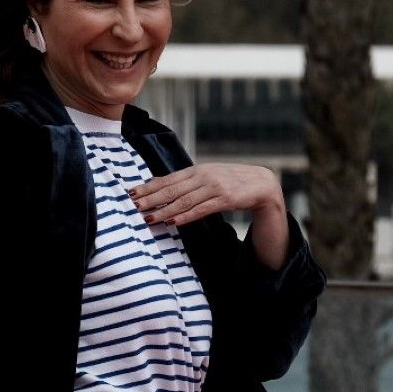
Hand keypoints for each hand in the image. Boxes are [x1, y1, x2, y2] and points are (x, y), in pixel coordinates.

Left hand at [129, 163, 283, 230]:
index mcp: (196, 170)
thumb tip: (157, 183)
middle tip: (134, 205)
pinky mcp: (225, 199)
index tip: (131, 193)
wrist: (261, 183)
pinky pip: (201, 209)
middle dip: (151, 198)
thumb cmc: (230, 181)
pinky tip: (173, 221)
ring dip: (165, 210)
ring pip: (184, 201)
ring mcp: (214, 187)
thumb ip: (185, 181)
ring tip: (149, 217)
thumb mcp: (207, 176)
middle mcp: (203, 176)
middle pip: (172, 189)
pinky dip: (186, 216)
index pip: (167, 179)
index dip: (148, 186)